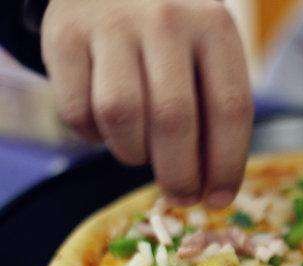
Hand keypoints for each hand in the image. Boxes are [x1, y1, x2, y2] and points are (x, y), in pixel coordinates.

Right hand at [41, 0, 252, 206]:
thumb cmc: (174, 36)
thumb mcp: (208, 55)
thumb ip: (215, 111)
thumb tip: (210, 189)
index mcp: (215, 27)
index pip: (230, 108)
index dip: (226, 165)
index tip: (219, 200)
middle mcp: (167, 21)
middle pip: (175, 119)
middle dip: (179, 174)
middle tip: (181, 198)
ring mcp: (112, 25)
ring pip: (121, 116)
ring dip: (133, 153)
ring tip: (142, 153)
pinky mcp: (65, 36)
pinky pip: (77, 110)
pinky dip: (91, 135)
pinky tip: (107, 128)